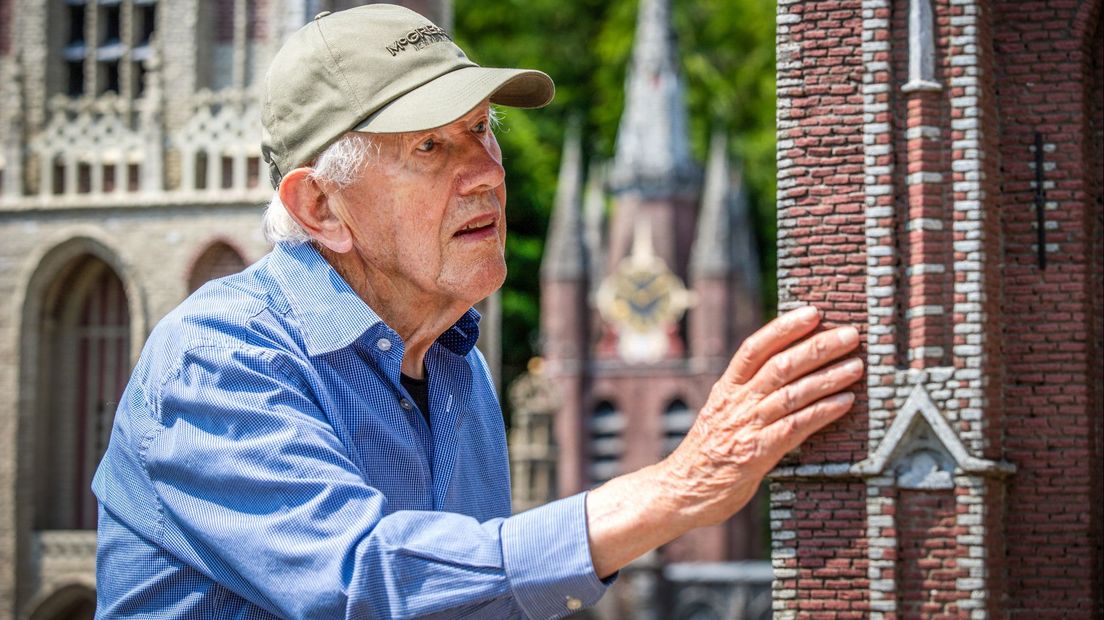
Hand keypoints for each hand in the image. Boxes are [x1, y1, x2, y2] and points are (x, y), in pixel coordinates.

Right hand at [585, 306, 861, 577]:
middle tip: (850, 335)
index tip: (813, 313)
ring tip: (857, 366)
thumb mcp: (720, 413)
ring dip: (829, 378)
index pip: (755, 348)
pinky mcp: (757, 453)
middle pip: (780, 365)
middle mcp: (736, 402)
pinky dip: (823, 412)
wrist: (681, 490)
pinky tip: (845, 402)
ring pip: (792, 393)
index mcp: (726, 388)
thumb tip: (782, 371)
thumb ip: (746, 394)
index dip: (784, 328)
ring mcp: (746, 427)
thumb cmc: (707, 453)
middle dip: (818, 347)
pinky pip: (796, 427)